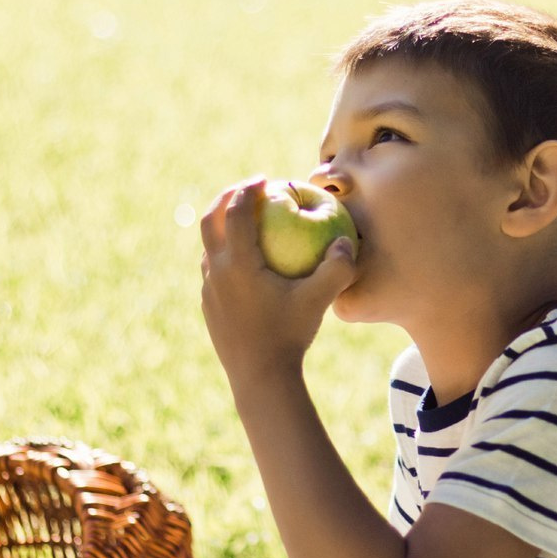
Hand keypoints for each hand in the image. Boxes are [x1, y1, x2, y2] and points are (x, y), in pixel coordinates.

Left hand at [199, 178, 357, 383]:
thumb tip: (347, 241)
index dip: (248, 190)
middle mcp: (216, 272)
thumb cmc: (290, 336)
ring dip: (222, 228)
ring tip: (245, 223)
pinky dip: (225, 255)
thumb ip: (337, 268)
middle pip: (209, 221)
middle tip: (246, 190)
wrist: (259, 378)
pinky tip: (246, 264)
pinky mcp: (209, 307)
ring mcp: (208, 291)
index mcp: (237, 264)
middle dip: (226, 199)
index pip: (235, 213)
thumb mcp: (318, 301)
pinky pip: (213, 271)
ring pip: (208, 248)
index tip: (264, 179)